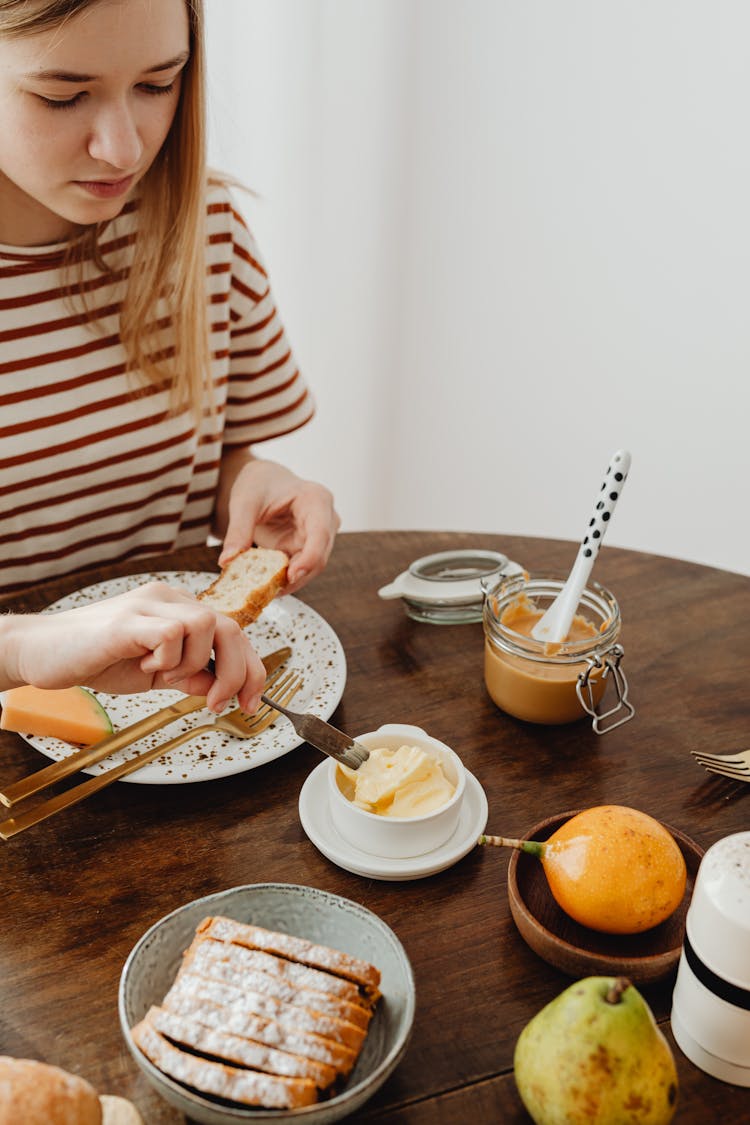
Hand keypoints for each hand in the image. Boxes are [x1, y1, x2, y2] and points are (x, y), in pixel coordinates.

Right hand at [2, 583, 265, 712]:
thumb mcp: (154, 675)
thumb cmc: (97, 658)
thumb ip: (188, 675)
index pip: (234, 632)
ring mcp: (149, 604)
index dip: (251, 669)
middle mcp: (169, 598)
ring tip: (162, 675)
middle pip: (231, 627)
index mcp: (180, 609)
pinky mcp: (128, 619)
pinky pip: (172, 633)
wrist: (43, 651)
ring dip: (193, 664)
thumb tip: (218, 685)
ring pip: (206, 625)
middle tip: (216, 703)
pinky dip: (168, 659)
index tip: (251, 703)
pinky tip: (144, 665)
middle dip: (236, 673)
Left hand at [216, 456, 339, 593]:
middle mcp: (325, 520)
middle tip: (268, 592)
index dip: (309, 559)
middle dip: (295, 577)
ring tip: (262, 592)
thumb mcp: (245, 503)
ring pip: (310, 568)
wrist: (263, 482)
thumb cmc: (259, 484)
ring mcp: (319, 537)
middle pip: (318, 557)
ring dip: (288, 581)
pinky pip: (299, 569)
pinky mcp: (307, 549)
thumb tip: (226, 561)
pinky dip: (282, 579)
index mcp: (316, 500)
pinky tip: (264, 587)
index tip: (291, 576)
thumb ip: (238, 531)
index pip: (320, 534)